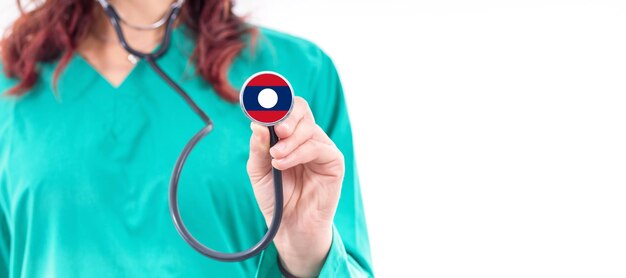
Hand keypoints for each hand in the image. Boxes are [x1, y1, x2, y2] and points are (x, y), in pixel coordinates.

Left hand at [248, 97, 344, 276]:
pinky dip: (299, 153)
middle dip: (287, 115)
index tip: (261, 105)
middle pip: (301, 109)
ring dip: (289, 142)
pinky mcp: (333, 161)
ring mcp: (322, 148)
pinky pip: (317, 147)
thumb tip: (257, 124)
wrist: (289, 225)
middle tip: (277, 130)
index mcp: (289, 135)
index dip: (275, 102)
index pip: (287, 108)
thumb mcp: (258, 171)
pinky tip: (283, 164)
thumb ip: (258, 148)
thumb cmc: (275, 197)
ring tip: (276, 158)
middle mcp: (307, 137)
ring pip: (308, 129)